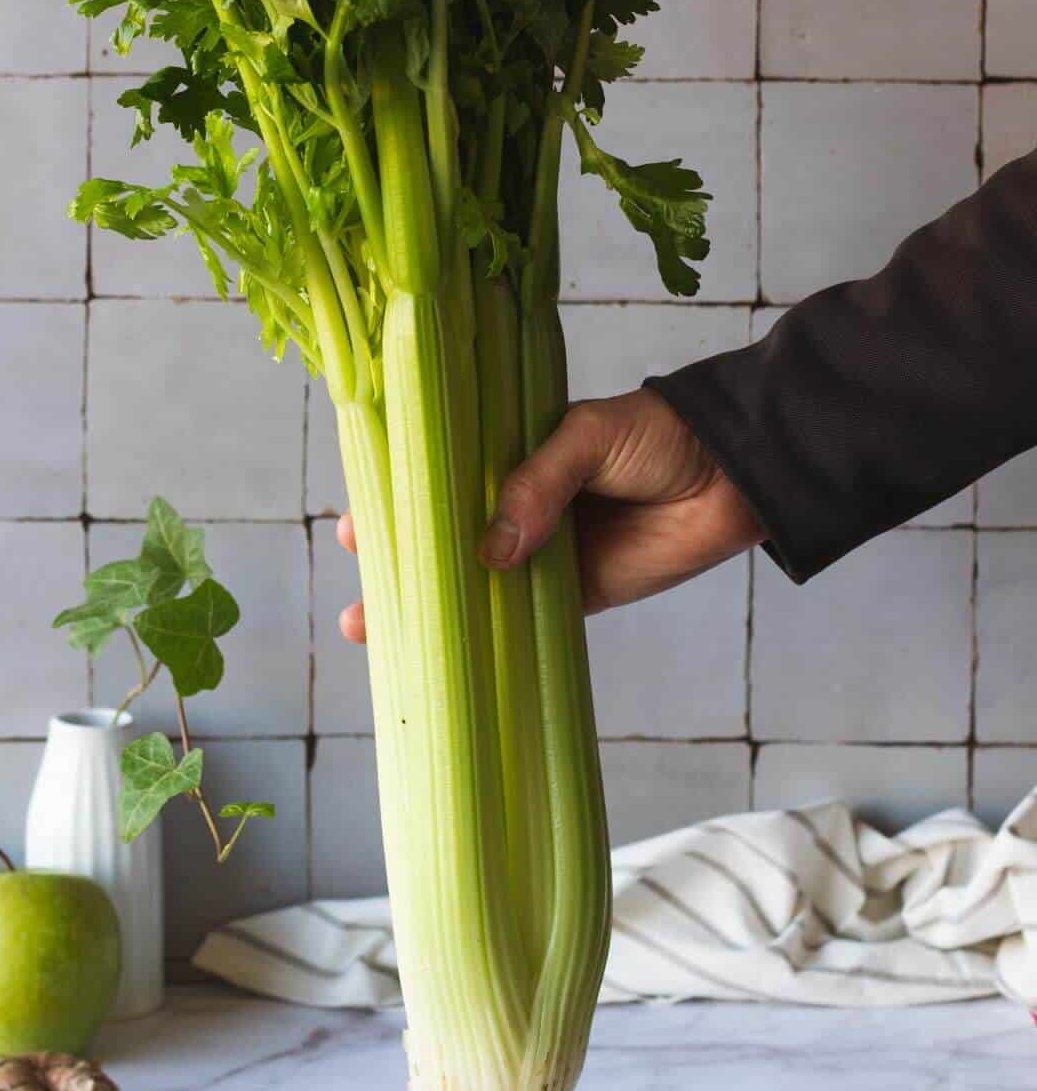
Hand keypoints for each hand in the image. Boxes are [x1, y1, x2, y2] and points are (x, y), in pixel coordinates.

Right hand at [335, 388, 765, 641]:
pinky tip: (450, 656)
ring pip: (474, 583)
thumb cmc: (660, 435)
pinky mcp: (579, 592)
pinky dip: (487, 638)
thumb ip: (540, 482)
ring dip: (431, 608)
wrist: (736, 473)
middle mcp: (518, 502)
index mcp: (511, 451)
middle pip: (444, 537)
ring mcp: (545, 551)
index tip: (355, 527)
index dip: (396, 502)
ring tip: (375, 634)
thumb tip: (491, 550)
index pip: (439, 476)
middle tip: (359, 594)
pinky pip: (522, 619)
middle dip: (399, 565)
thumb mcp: (589, 435)